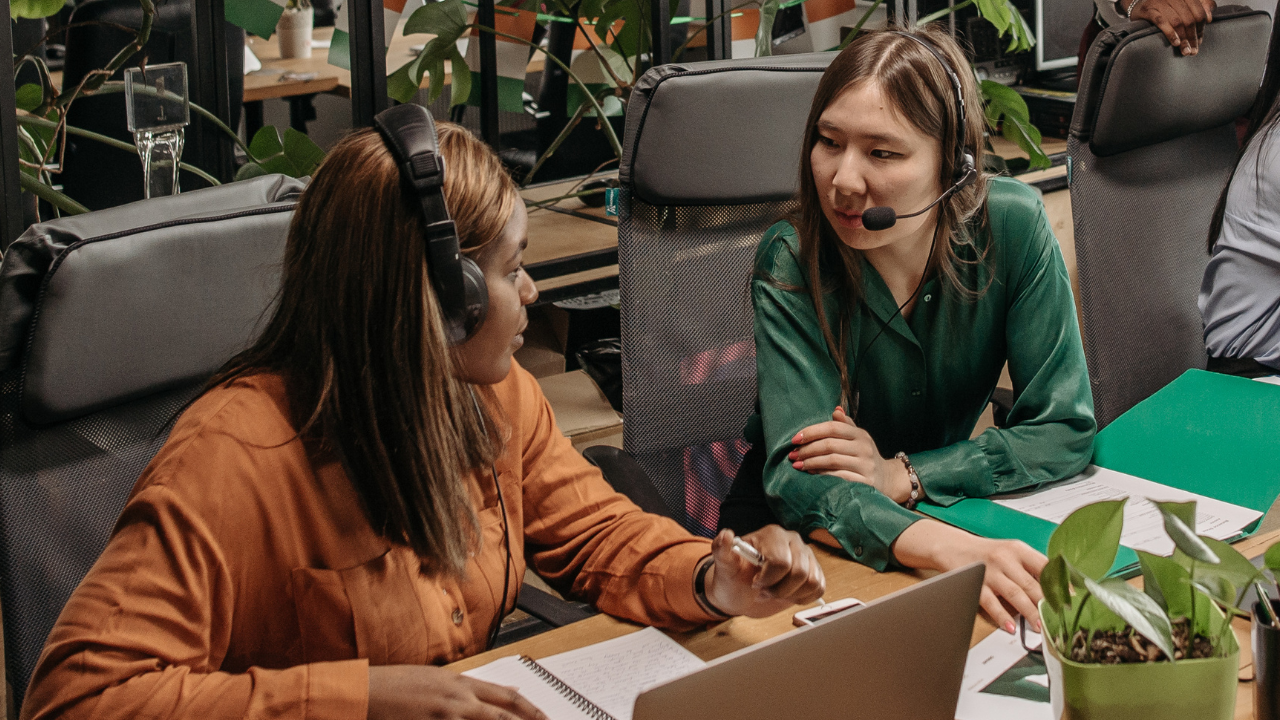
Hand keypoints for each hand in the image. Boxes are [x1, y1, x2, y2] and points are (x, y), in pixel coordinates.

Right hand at [368, 665, 546, 719]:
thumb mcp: (441, 680)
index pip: (509, 698)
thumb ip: (475, 688)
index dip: (532, 711)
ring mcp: (445, 717)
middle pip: (505, 716)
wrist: (365, 693)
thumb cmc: (399, 687)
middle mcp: (459, 700)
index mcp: (462, 684)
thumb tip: (512, 690)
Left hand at [702, 526, 825, 617]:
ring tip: (775, 593)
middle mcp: (793, 541)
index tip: (755, 584)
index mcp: (772, 535)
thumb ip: (721, 550)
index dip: (769, 579)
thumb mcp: (724, 566)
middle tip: (763, 592)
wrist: (742, 592)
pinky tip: (788, 595)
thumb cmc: (734, 577)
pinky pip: (819, 587)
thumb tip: (725, 534)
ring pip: (811, 581)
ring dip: (791, 595)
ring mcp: (806, 556)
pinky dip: (804, 598)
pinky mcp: (814, 571)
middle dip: (779, 590)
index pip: (781, 561)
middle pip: (799, 572)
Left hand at [789, 407, 912, 503]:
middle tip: (792, 455)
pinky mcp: (865, 482)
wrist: (887, 479)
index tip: (794, 439)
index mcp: (860, 434)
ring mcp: (865, 465)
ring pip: (832, 461)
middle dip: (807, 449)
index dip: (812, 432)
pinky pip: (839, 477)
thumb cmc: (864, 456)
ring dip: (811, 462)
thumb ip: (846, 425)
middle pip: (830, 444)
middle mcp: (864, 448)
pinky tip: (811, 474)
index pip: (833, 428)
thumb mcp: (858, 438)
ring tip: (797, 465)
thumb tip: (835, 410)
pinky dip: (822, 475)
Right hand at [890, 520, 1046, 633]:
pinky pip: (991, 602)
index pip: (1046, 566)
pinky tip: (1010, 626)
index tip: (1072, 599)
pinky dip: (1002, 616)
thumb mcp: (1011, 552)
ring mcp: (990, 571)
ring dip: (1029, 612)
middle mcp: (1005, 558)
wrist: (953, 547)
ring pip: (1015, 594)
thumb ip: (1031, 568)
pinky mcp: (976, 583)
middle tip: (1059, 619)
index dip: (1061, 583)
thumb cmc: (986, 553)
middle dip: (1047, 604)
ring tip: (1039, 627)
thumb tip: (1057, 589)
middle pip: (1032, 584)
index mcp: (1019, 549)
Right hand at [1127, 0, 1214, 54]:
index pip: (1199, 13)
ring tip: (1185, 51)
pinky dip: (1170, 33)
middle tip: (1193, 51)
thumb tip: (1210, 18)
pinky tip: (1176, 42)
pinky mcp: (1148, 9)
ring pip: (1177, 22)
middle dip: (1192, 37)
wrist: (1138, 3)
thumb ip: (1200, 7)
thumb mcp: (1183, 5)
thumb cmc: (1163, 7)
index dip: (1201, 28)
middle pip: (1189, 19)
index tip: (1199, 41)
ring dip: (1183, 39)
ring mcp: (1160, 1)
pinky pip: (1161, 22)